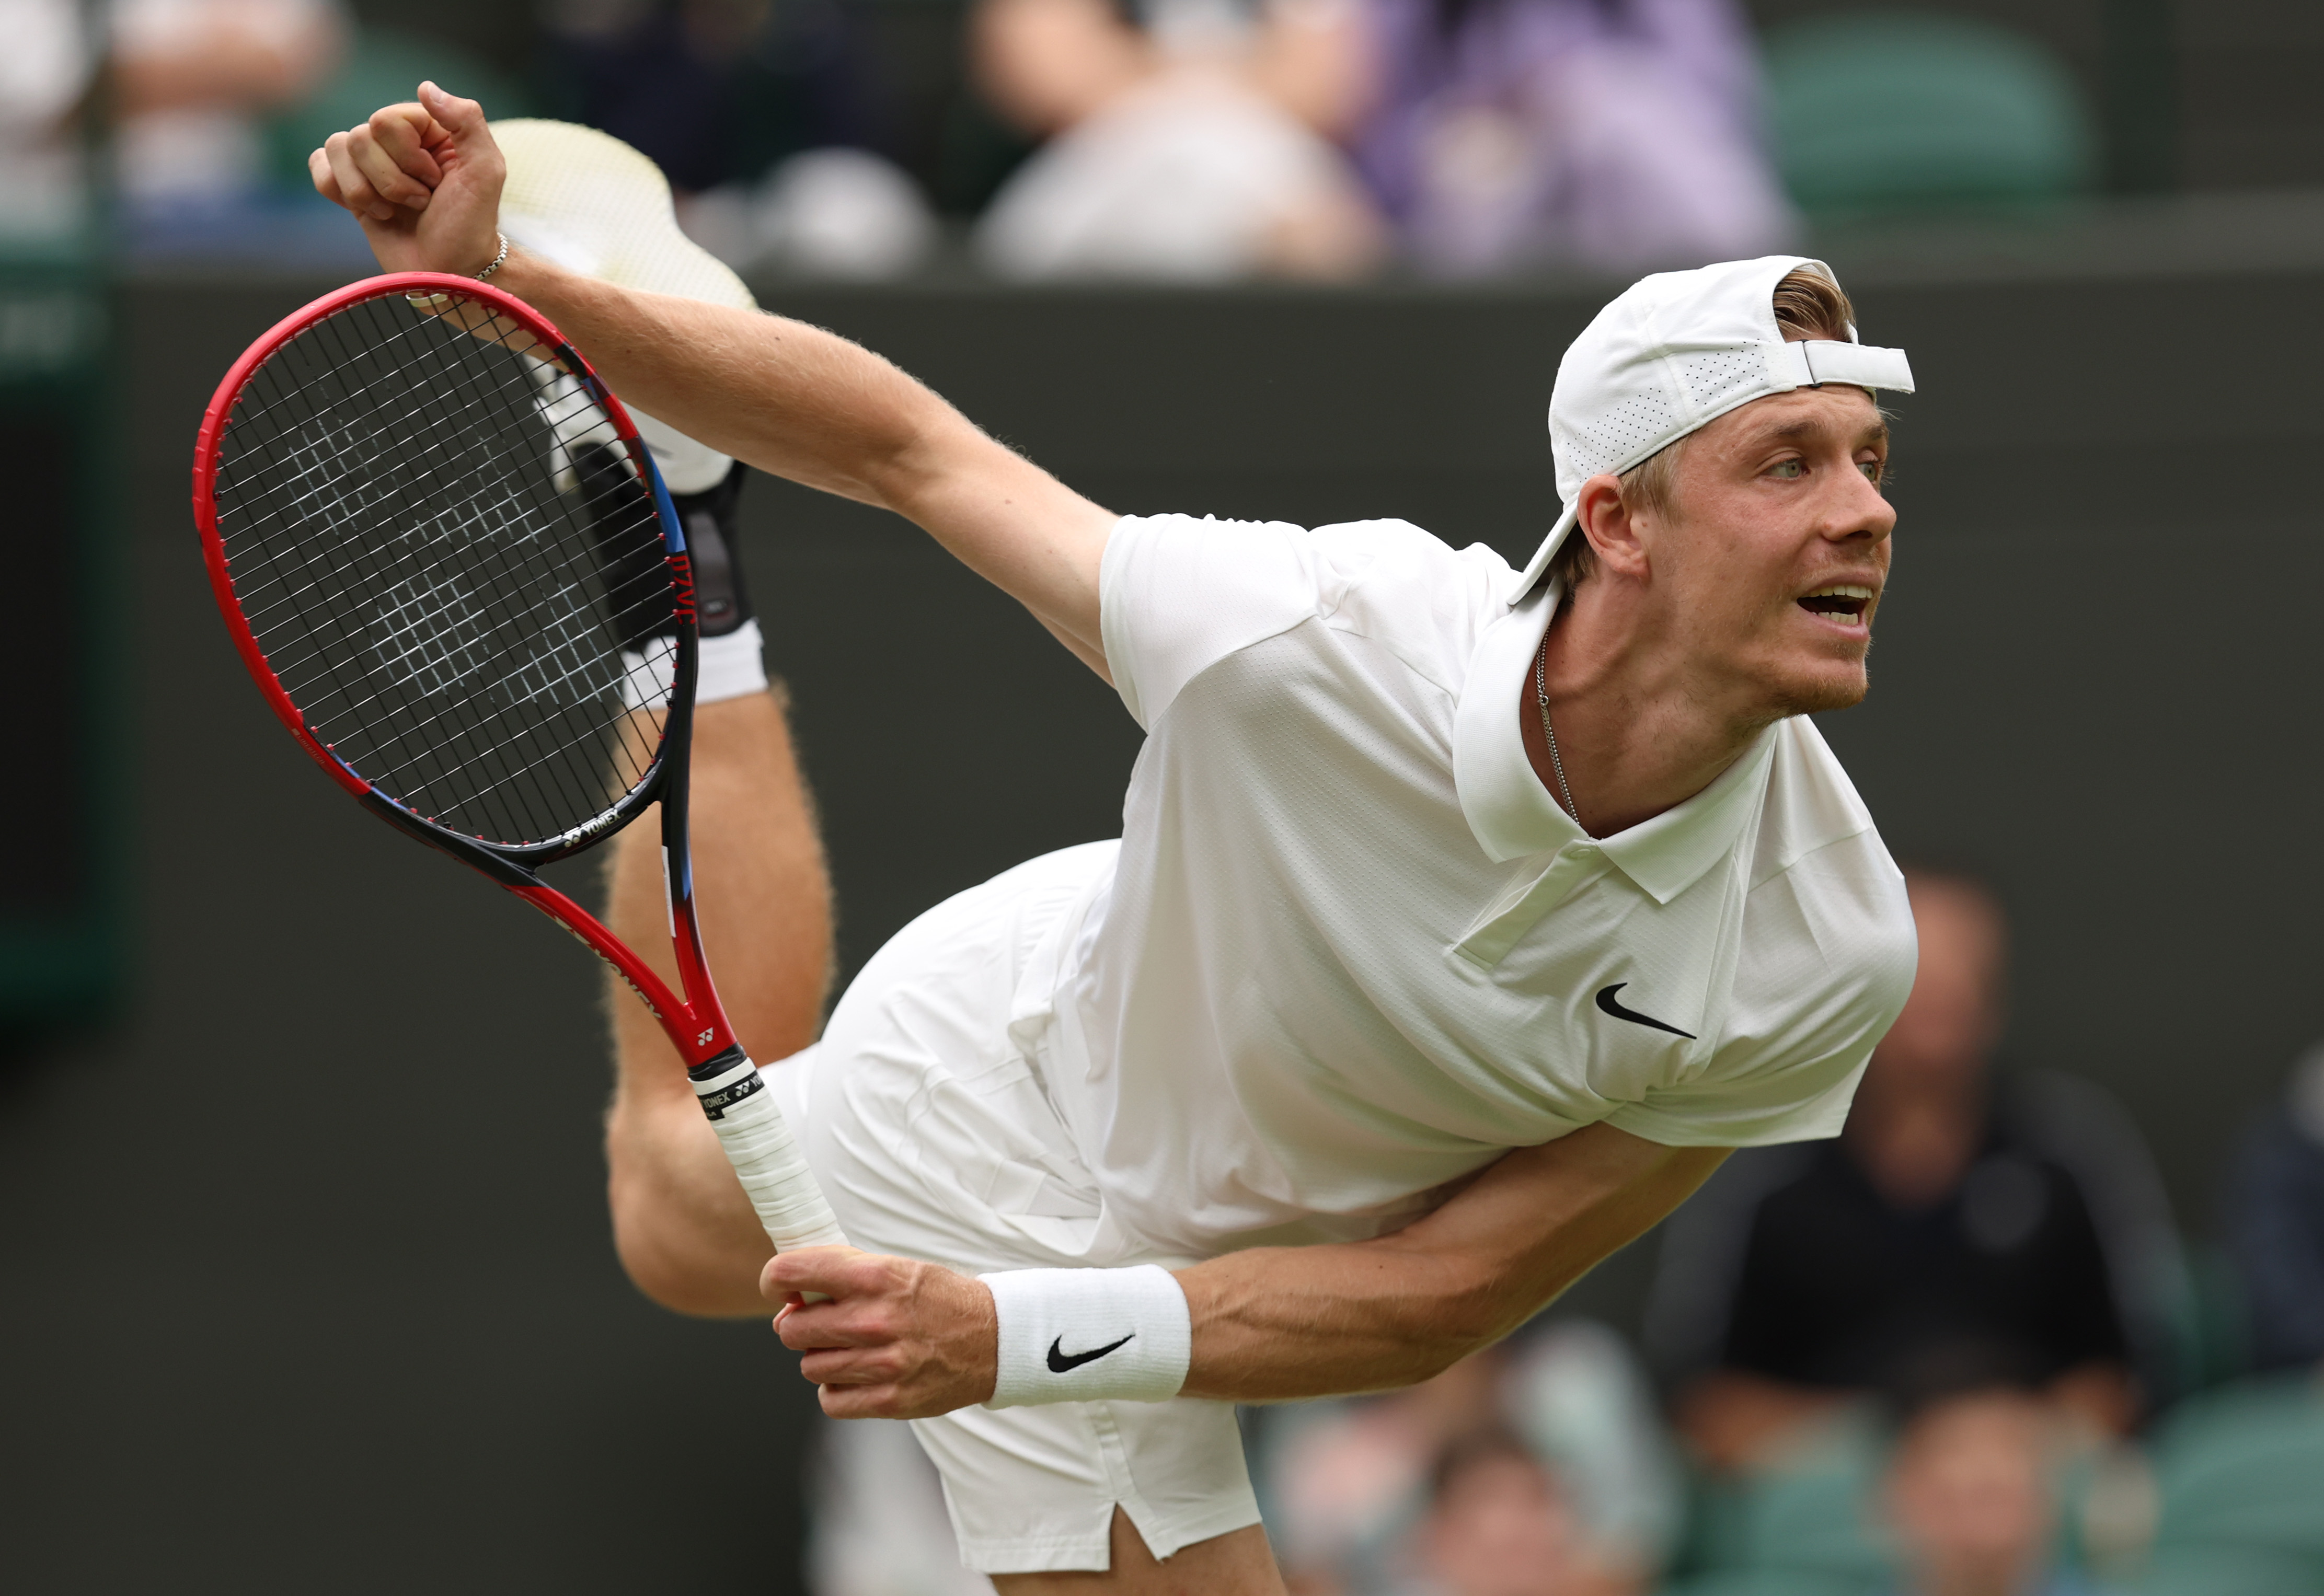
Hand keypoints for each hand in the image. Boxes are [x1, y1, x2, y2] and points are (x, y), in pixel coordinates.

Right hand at [308, 82, 505, 276]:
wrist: (448, 272)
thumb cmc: (471, 226)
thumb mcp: (486, 172)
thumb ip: (467, 121)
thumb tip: (425, 87)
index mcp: (428, 128)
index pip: (386, 120)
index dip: (408, 157)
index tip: (436, 182)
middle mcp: (397, 140)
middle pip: (359, 137)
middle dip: (391, 180)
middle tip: (420, 202)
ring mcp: (371, 162)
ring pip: (337, 149)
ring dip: (368, 192)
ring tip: (397, 211)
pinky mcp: (351, 186)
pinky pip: (318, 165)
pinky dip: (338, 191)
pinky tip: (370, 210)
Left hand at [764, 1247, 999, 1418]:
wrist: (994, 1339)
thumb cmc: (936, 1300)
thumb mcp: (895, 1268)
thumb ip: (841, 1274)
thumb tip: (787, 1299)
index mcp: (875, 1276)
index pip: (792, 1272)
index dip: (774, 1278)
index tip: (779, 1286)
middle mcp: (875, 1320)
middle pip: (791, 1329)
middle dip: (799, 1325)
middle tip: (823, 1323)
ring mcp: (883, 1364)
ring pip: (810, 1367)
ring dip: (822, 1358)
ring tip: (852, 1349)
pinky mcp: (890, 1401)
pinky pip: (830, 1401)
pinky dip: (837, 1390)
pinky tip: (859, 1375)